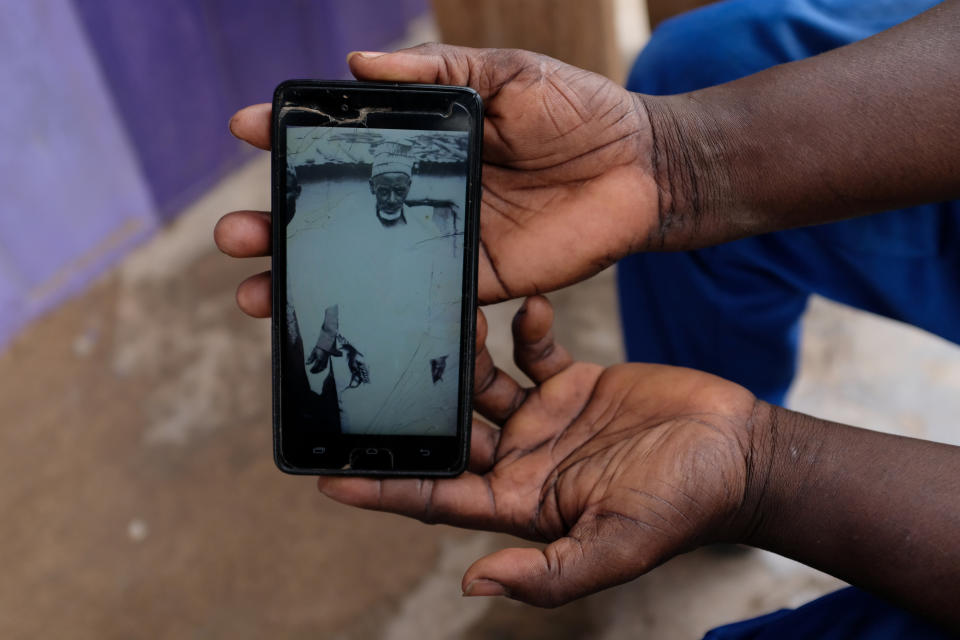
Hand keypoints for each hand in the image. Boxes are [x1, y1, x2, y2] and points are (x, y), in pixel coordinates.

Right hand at [214, 44, 660, 316]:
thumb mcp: (506, 75)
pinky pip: (422, 300)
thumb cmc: (579, 112)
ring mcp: (447, 241)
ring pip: (366, 265)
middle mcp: (425, 193)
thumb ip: (438, 72)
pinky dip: (381, 313)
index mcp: (428, 142)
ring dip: (309, 279)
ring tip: (255, 293)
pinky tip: (338, 325)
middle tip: (235, 235)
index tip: (246, 131)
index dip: (293, 138)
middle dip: (281, 225)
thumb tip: (357, 62)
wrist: (642, 169)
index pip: (346, 142)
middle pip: (339, 214)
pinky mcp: (479, 281)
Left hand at [316, 296, 759, 605]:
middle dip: (411, 405)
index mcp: (520, 504)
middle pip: (448, 432)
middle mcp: (522, 460)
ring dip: (462, 354)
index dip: (384, 489)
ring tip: (450, 316)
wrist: (738, 453)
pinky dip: (522, 330)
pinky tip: (525, 309)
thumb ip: (548, 571)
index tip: (328, 476)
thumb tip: (474, 584)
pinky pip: (530, 351)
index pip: (436, 498)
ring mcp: (545, 418)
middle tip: (372, 364)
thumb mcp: (614, 545)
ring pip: (481, 383)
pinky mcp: (572, 382)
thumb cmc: (683, 506)